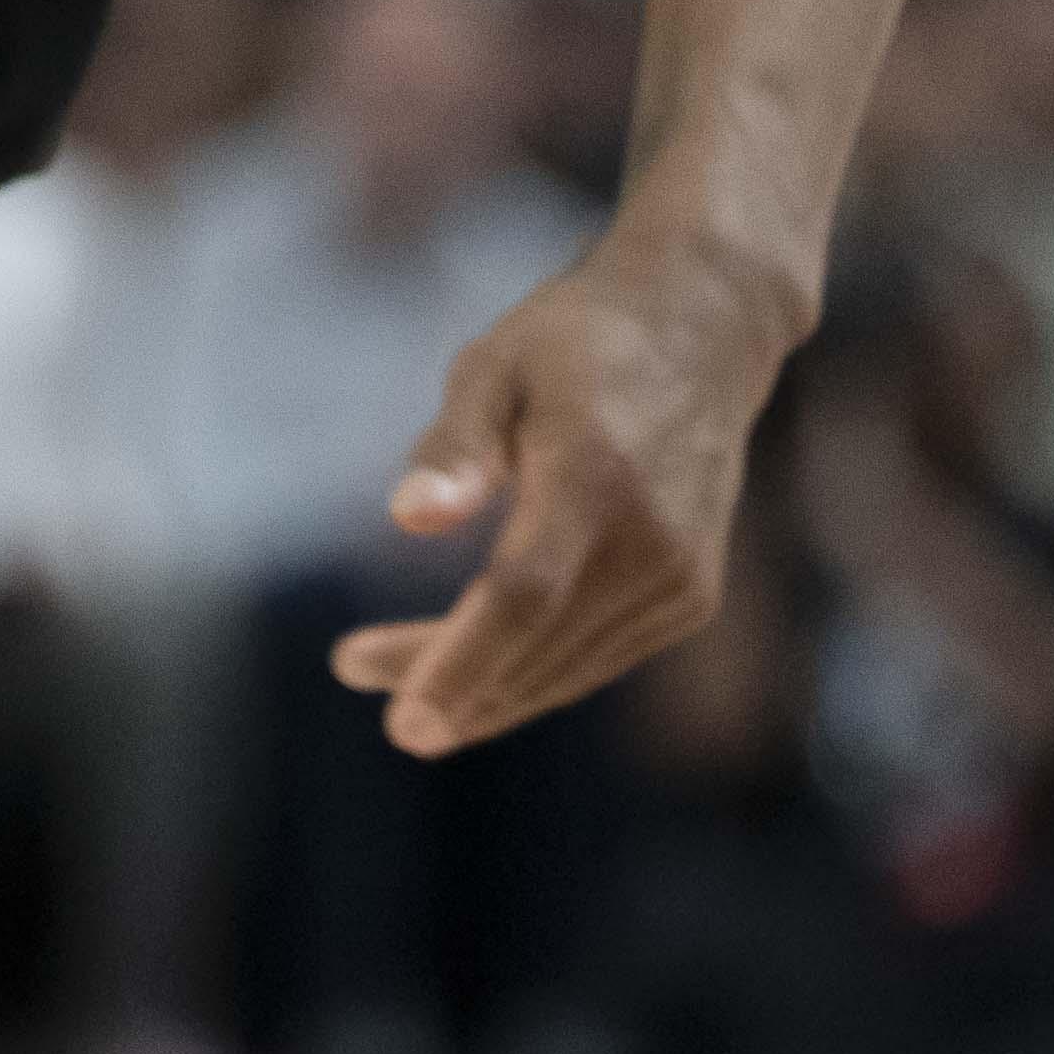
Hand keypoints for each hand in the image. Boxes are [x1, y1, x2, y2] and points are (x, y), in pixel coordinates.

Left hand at [332, 233, 792, 752]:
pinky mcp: (691, 595)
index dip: (459, 664)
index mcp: (595, 481)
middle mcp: (652, 545)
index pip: (522, 599)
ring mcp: (681, 579)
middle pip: (536, 647)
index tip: (402, 720)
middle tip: (351, 668)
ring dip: (483, 689)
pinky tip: (472, 666)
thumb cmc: (574, 341)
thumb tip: (406, 520)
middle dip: (446, 683)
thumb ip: (453, 446)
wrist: (702, 333)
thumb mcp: (495, 364)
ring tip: (388, 680)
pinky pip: (598, 654)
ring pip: (568, 666)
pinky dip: (535, 672)